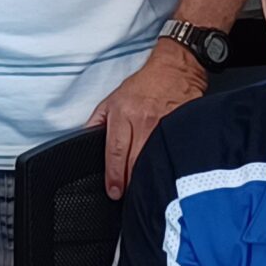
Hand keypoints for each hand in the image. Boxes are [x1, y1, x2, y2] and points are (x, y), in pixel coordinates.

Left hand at [90, 42, 206, 196]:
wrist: (176, 69)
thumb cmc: (145, 84)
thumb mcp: (113, 99)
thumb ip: (98, 120)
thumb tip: (85, 136)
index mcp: (124, 115)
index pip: (115, 152)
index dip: (113, 176)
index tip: (113, 191)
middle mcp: (143, 121)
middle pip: (134, 162)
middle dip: (130, 183)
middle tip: (127, 196)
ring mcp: (164, 126)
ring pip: (153, 161)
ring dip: (147, 178)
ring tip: (143, 190)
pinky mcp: (180, 128)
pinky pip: (171, 152)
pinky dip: (167, 166)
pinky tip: (164, 175)